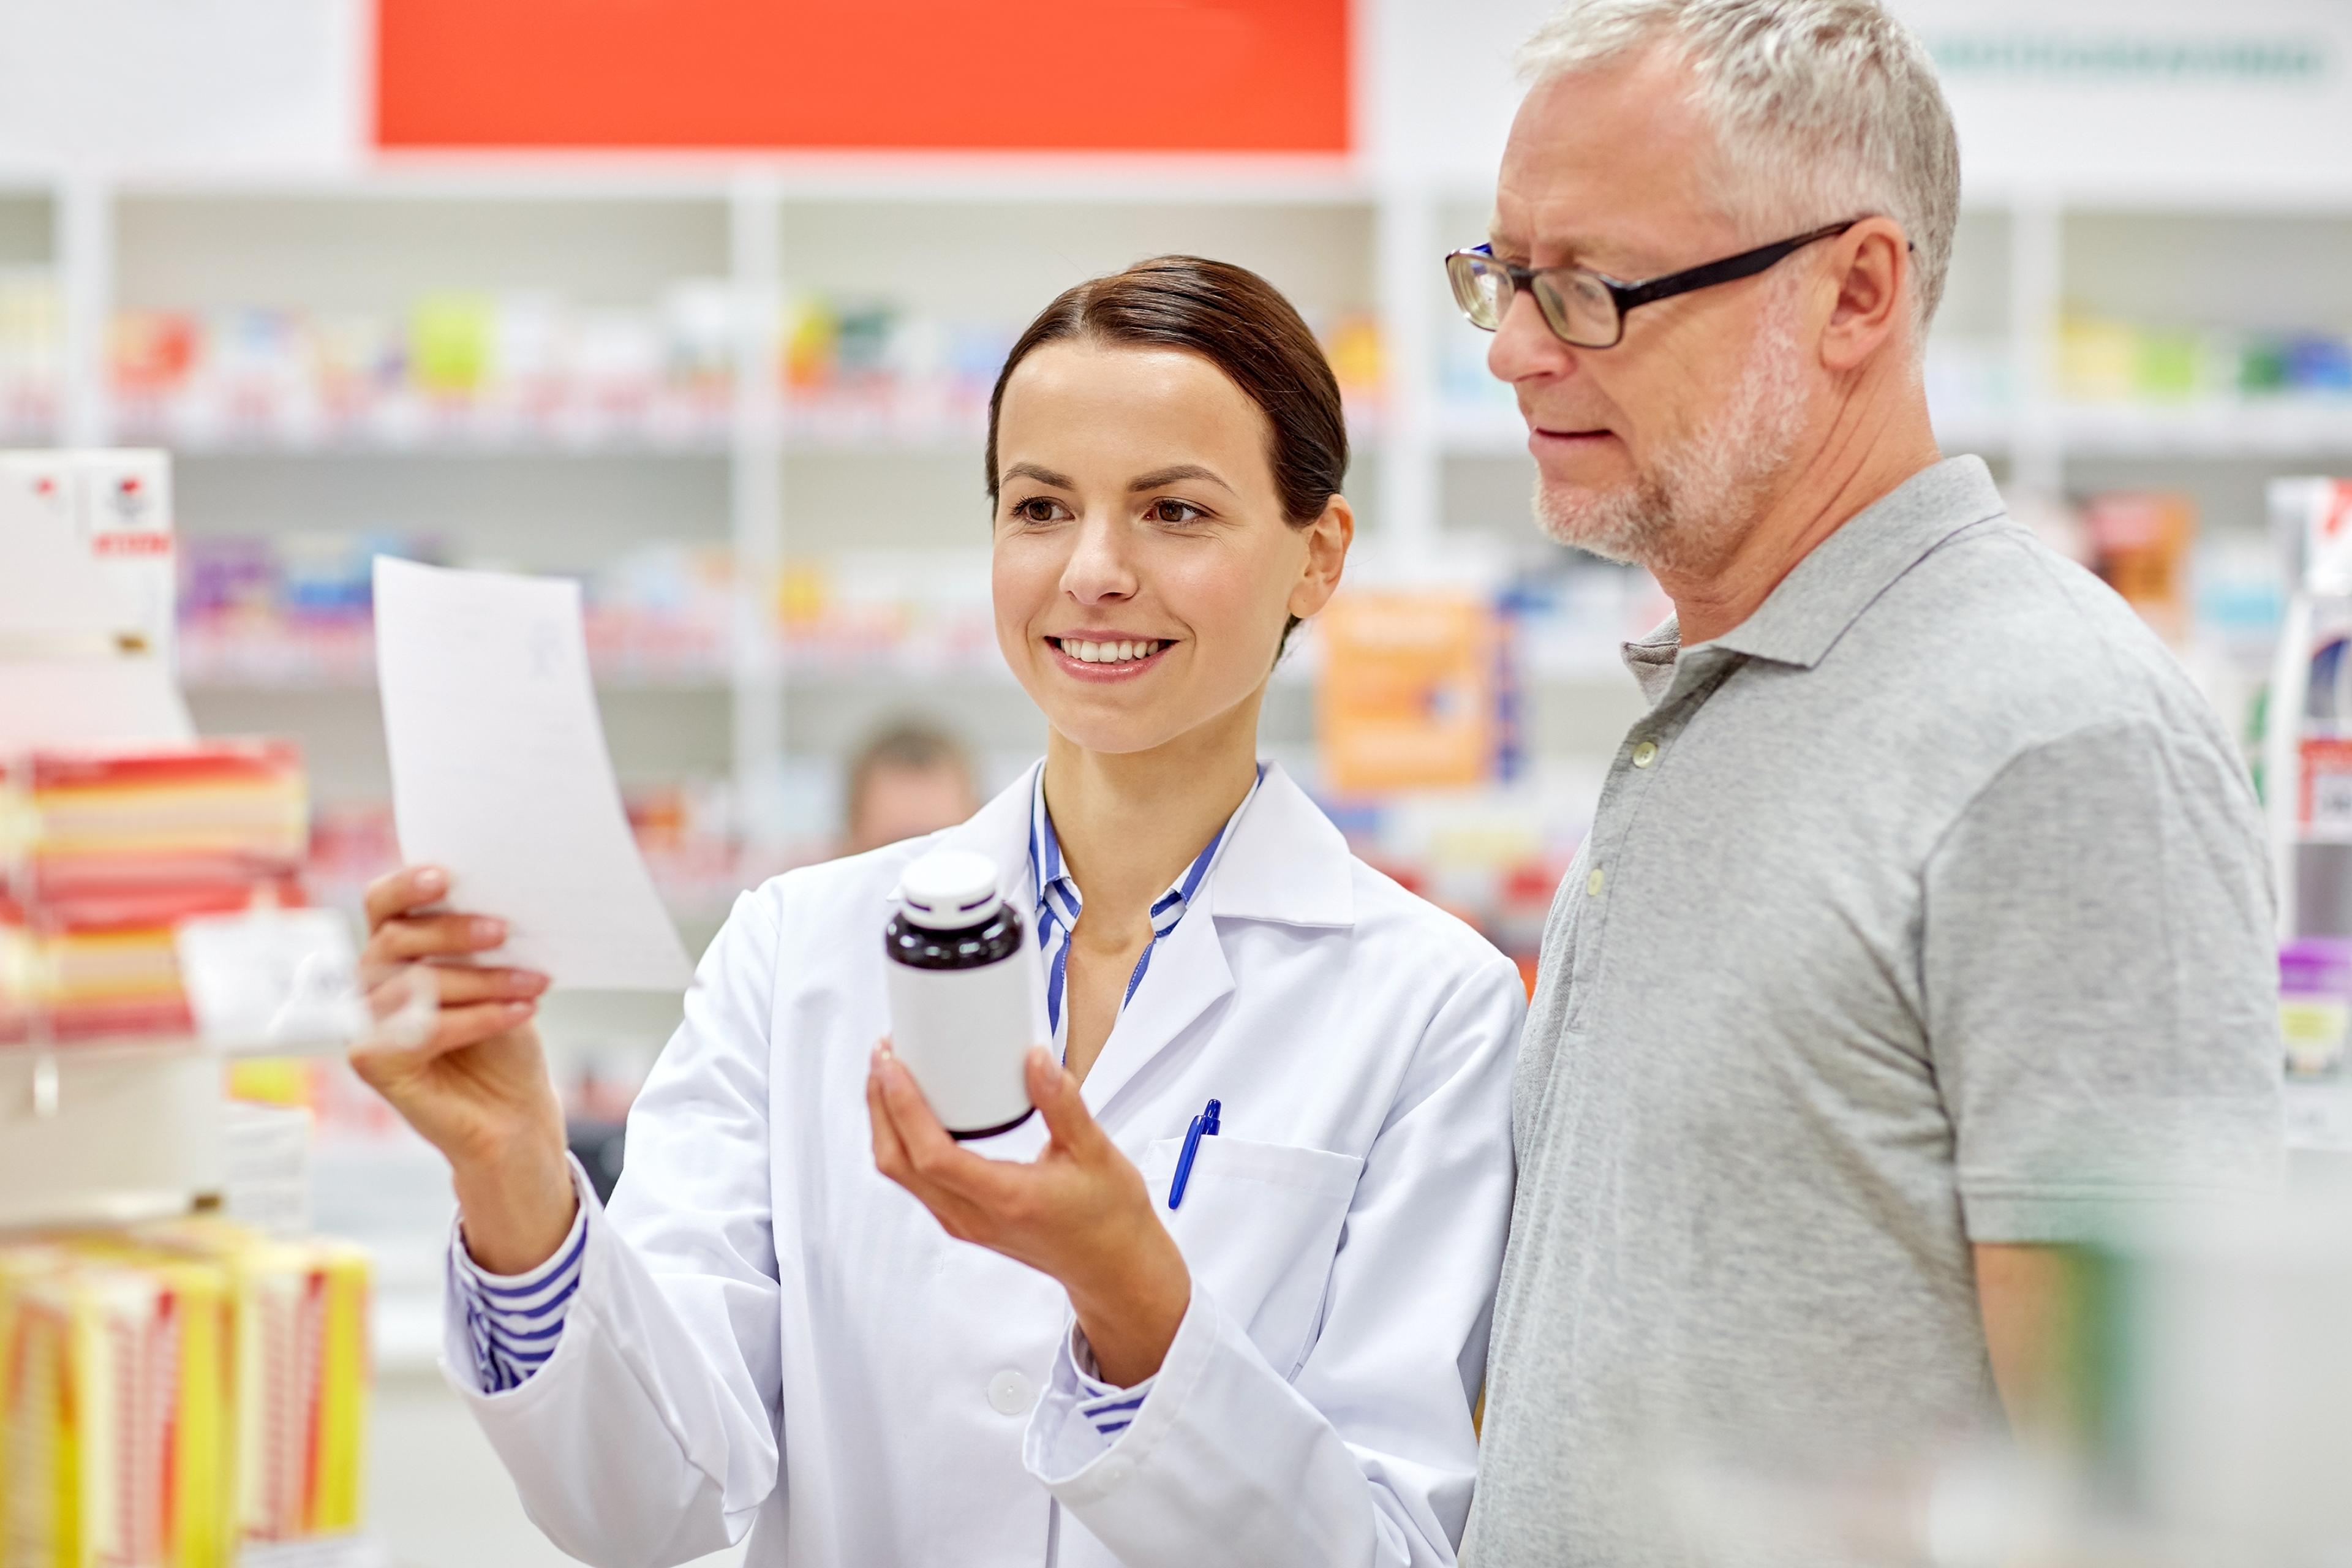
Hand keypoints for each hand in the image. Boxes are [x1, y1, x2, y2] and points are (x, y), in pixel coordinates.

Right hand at [349, 864, 576, 1273]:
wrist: (513, 1113)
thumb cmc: (504, 1039)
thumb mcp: (498, 976)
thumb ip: (481, 941)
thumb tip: (497, 897)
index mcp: (391, 953)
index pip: (382, 905)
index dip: (406, 885)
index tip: (445, 874)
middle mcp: (366, 986)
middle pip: (396, 939)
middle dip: (455, 931)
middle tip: (506, 931)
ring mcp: (363, 1025)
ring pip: (418, 983)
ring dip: (485, 979)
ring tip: (535, 983)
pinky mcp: (373, 1062)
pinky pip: (427, 1027)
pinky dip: (481, 1016)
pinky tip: (521, 1013)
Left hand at [869, 1043, 1190, 1386]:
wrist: (1111, 1265)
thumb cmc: (1108, 1215)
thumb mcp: (1095, 1153)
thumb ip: (1063, 1104)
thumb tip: (1036, 1059)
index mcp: (1006, 1199)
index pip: (932, 1156)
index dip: (903, 1107)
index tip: (893, 1064)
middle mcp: (974, 1218)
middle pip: (899, 1164)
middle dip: (880, 1106)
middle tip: (884, 1054)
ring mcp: (963, 1223)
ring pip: (901, 1174)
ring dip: (885, 1122)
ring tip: (889, 1074)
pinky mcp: (963, 1220)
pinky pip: (916, 1180)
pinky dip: (901, 1140)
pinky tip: (911, 1109)